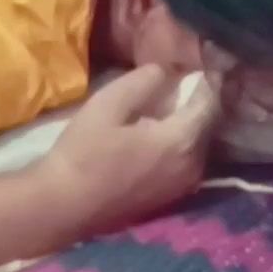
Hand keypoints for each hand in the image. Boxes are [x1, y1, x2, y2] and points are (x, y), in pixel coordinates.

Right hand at [41, 65, 219, 235]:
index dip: (204, 80)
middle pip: (205, 124)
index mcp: (182, 141)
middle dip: (194, 101)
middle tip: (177, 81)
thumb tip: (165, 71)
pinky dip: (176, 144)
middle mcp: (193, 166)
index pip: (209, 102)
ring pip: (195, 143)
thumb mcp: (107, 104)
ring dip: (184, 123)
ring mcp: (183, 186)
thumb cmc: (84, 153)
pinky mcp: (170, 198)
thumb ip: (143, 82)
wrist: (63, 208)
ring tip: (165, 105)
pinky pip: (184, 161)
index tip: (195, 64)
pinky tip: (154, 135)